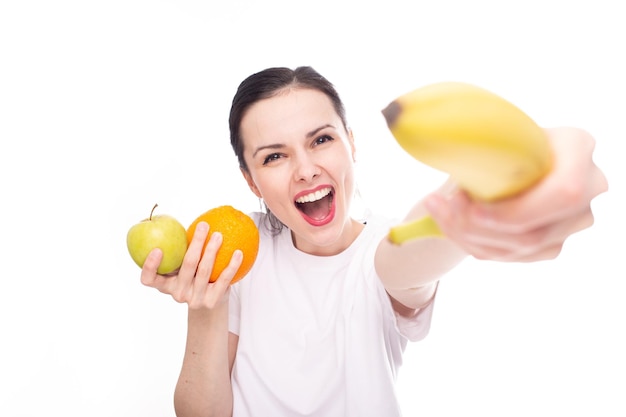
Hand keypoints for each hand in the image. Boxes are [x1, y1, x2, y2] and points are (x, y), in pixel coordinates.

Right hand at [140, 222, 242, 308]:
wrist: (209, 304)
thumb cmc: (192, 277)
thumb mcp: (181, 268)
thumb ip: (178, 249)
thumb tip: (181, 217)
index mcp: (165, 285)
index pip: (149, 279)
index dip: (150, 266)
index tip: (157, 249)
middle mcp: (178, 294)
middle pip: (186, 265)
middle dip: (196, 243)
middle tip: (204, 225)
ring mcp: (195, 299)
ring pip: (204, 271)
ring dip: (213, 250)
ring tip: (219, 234)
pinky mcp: (212, 302)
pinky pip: (223, 280)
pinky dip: (232, 265)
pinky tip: (238, 252)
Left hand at [424, 127, 608, 261]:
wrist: (495, 165)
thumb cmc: (491, 141)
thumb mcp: (481, 127)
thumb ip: (462, 125)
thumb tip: (400, 117)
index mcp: (576, 146)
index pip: (565, 191)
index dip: (515, 209)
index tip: (468, 203)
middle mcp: (588, 185)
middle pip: (536, 229)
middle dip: (478, 227)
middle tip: (443, 206)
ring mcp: (572, 220)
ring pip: (519, 247)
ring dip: (467, 234)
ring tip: (438, 208)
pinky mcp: (552, 244)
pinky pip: (510, 257)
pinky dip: (472, 244)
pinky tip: (450, 223)